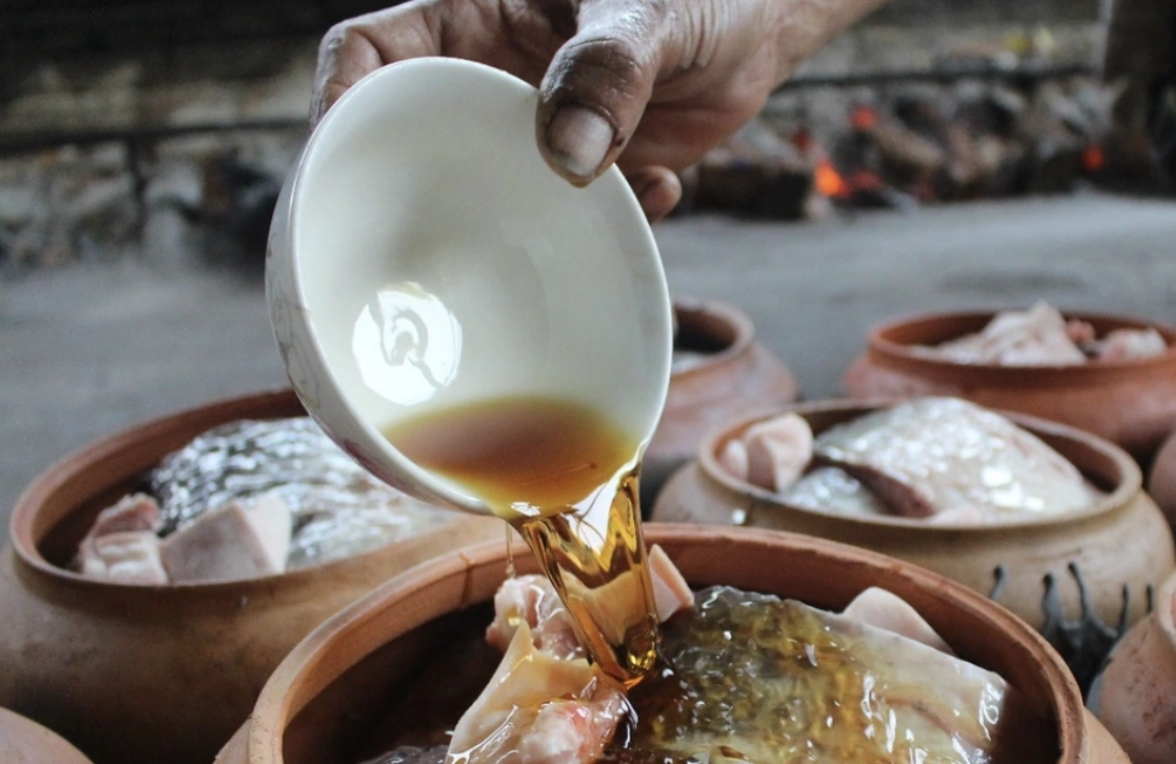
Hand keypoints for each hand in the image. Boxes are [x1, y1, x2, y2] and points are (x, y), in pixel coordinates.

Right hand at [314, 0, 810, 220]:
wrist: (763, 28)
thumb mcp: (650, 13)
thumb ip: (608, 69)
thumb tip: (567, 155)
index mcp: (474, 21)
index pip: (373, 55)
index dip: (339, 104)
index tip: (338, 167)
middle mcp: (493, 85)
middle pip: (415, 146)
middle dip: (416, 199)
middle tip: (428, 253)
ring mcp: (538, 139)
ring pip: (494, 200)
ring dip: (529, 227)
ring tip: (574, 232)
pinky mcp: (590, 180)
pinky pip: (573, 223)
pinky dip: (610, 227)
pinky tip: (662, 193)